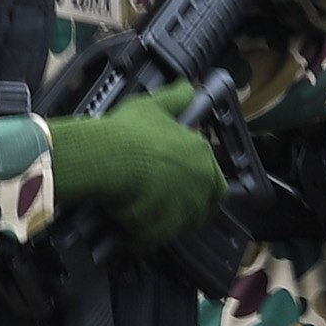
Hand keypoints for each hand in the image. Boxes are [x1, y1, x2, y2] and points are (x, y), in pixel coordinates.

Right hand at [45, 88, 224, 248]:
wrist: (109, 159)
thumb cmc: (130, 132)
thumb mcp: (155, 105)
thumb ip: (176, 98)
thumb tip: (188, 87)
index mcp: (202, 157)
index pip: (216, 181)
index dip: (200, 185)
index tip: (181, 184)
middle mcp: (200, 186)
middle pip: (204, 208)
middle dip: (186, 207)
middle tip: (162, 203)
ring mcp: (183, 210)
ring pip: (180, 224)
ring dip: (166, 222)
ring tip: (144, 214)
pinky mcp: (163, 230)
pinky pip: (156, 238)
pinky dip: (145, 236)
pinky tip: (130, 229)